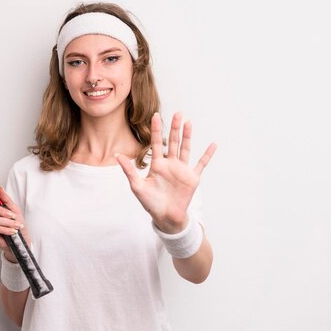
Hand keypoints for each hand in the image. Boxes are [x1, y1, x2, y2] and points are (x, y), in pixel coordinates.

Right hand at [0, 187, 28, 261]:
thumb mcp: (14, 210)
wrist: (20, 241)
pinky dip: (6, 229)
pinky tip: (12, 231)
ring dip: (8, 222)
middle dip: (2, 211)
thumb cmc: (17, 225)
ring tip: (16, 226)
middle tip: (12, 216)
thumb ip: (6, 200)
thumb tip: (0, 188)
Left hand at [116, 112, 215, 233]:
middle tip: (177, 113)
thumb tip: (116, 155)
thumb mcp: (137, 186)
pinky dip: (207, 155)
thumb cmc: (150, 203)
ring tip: (188, 122)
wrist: (166, 217)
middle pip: (173, 142)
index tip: (155, 115)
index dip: (156, 129)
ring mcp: (182, 170)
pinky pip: (201, 164)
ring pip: (186, 148)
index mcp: (157, 165)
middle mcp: (170, 164)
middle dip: (175, 127)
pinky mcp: (192, 178)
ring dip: (188, 136)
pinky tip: (213, 145)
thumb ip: (129, 170)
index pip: (157, 143)